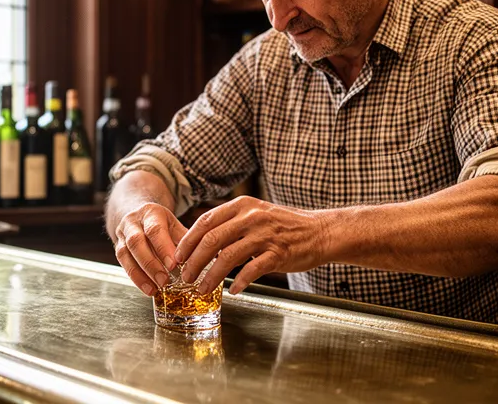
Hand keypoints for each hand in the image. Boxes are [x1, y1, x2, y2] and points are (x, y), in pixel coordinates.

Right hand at [113, 202, 187, 295]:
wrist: (138, 216)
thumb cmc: (160, 223)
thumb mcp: (174, 225)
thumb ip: (185, 239)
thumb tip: (202, 256)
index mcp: (150, 212)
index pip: (155, 229)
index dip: (163, 248)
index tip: (173, 265)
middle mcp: (132, 221)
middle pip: (137, 242)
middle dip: (150, 264)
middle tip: (164, 281)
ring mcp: (122, 234)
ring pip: (126, 254)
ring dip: (141, 274)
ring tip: (154, 289)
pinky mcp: (117, 247)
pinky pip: (123, 264)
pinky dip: (136, 278)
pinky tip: (147, 288)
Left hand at [174, 196, 330, 295]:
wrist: (320, 231)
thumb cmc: (285, 226)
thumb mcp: (256, 215)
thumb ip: (231, 225)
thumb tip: (203, 244)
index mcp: (242, 207)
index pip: (205, 222)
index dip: (187, 241)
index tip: (177, 256)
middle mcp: (251, 218)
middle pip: (211, 240)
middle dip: (193, 261)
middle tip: (184, 275)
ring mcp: (265, 235)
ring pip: (227, 257)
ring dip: (211, 276)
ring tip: (202, 288)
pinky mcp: (278, 253)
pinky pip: (252, 270)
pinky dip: (239, 282)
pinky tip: (234, 290)